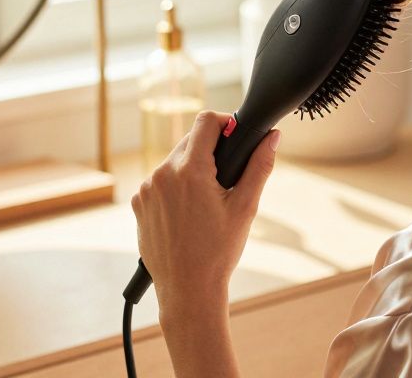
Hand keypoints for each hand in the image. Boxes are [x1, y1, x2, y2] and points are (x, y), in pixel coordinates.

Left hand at [131, 111, 280, 316]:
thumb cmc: (218, 252)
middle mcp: (162, 174)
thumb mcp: (245, 207)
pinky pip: (159, 182)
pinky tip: (188, 213)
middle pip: (190, 141)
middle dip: (210, 151)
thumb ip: (259, 166)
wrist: (188, 290)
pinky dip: (174, 188)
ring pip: (174, 162)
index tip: (235, 138)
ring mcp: (147, 189)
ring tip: (206, 201)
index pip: (205, 122)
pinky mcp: (139, 203)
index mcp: (190, 171)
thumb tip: (272, 138)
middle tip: (226, 178)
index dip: (224, 123)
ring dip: (191, 170)